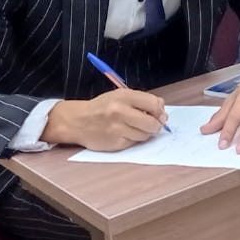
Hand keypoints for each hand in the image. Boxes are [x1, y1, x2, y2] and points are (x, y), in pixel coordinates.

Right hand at [42, 88, 166, 150]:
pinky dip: (134, 140)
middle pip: (152, 123)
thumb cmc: (101, 107)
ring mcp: (117, 129)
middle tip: (154, 125)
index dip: (160, 111)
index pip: (153, 104)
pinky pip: (134, 143)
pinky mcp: (115, 143)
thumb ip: (141, 100)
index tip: (161, 115)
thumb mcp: (120, 95)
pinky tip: (126, 134)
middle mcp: (120, 112)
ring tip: (136, 128)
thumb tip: (162, 108)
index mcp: (124, 96)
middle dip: (157, 125)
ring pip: (145, 135)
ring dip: (145, 133)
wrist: (77, 121)